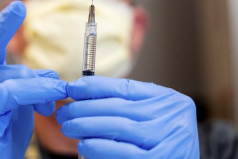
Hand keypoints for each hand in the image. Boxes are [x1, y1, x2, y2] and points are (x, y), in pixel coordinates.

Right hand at [0, 1, 67, 157]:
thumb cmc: (5, 128)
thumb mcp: (23, 100)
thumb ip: (34, 83)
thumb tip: (55, 79)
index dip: (4, 24)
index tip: (18, 5)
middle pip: (18, 69)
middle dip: (43, 83)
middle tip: (57, 96)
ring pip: (14, 83)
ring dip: (40, 93)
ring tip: (51, 106)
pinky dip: (18, 96)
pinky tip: (38, 105)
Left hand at [56, 76, 198, 158]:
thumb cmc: (162, 145)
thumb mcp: (151, 119)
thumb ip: (126, 108)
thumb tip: (84, 97)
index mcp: (169, 100)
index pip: (126, 87)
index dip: (95, 86)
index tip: (72, 87)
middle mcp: (173, 115)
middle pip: (119, 106)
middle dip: (85, 108)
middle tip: (64, 113)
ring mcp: (169, 138)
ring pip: (119, 127)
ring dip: (87, 126)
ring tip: (69, 128)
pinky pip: (124, 152)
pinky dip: (100, 148)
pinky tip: (84, 146)